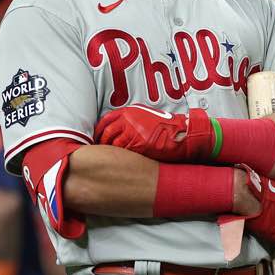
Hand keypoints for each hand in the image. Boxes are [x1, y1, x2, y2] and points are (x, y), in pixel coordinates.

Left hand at [95, 104, 213, 161]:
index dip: (98, 130)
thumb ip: (129, 120)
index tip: (95, 137)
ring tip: (107, 159)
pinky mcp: (138, 144)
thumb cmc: (164, 126)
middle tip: (98, 151)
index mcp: (129, 111)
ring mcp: (133, 132)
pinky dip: (120, 157)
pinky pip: (124, 152)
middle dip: (101, 142)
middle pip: (107, 132)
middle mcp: (128, 120)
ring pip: (113, 143)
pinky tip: (119, 162)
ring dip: (109, 152)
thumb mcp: (144, 116)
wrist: (180, 133)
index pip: (106, 120)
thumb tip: (116, 130)